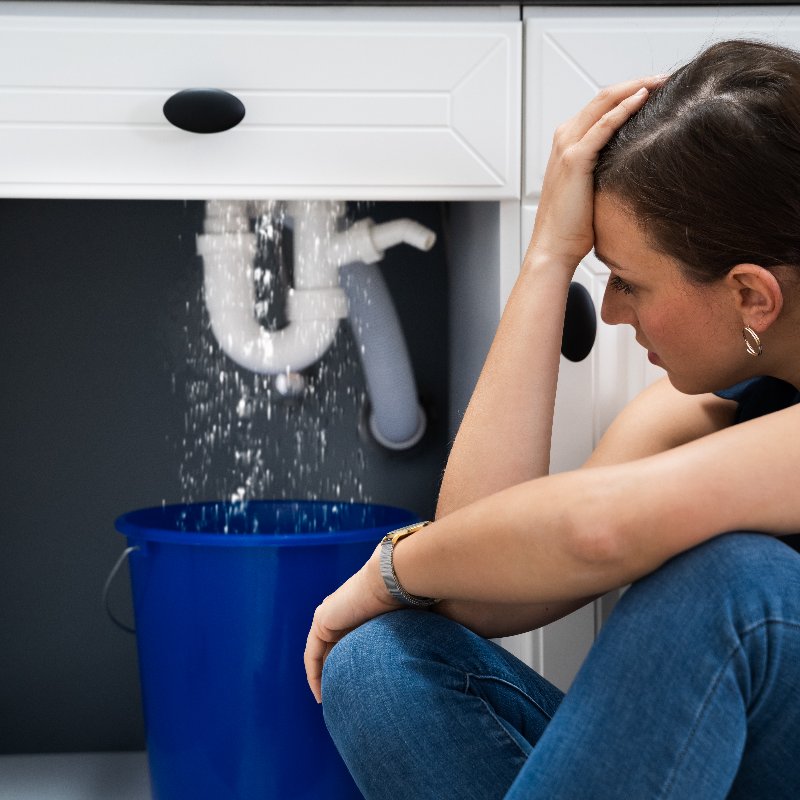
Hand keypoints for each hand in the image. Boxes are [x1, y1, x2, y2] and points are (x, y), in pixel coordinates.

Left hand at [304, 544, 401, 703]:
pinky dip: (314, 673)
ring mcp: (331, 615)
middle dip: (336, 675)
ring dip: (323, 677)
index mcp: (363, 612)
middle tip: (342, 702)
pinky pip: (312, 654)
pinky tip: (320, 693)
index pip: (351, 644)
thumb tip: (437, 662)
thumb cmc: (411, 598)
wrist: (395, 579)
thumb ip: (412, 639)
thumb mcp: (410, 625)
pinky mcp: (322, 620)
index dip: (353, 667)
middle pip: (334, 650)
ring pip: (322, 653)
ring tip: (329, 702)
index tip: (359, 691)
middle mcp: (345, 612)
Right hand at [524, 76, 664, 272]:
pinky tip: (643, 99)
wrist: (553, 247)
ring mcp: (567, 147)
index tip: (656, 90)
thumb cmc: (571, 227)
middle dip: (636, 83)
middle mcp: (564, 139)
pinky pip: (604, 125)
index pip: (600, 107)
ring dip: (634, 88)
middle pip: (603, 97)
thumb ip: (603, 170)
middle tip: (665, 79)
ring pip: (604, 103)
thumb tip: (632, 167)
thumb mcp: (590, 189)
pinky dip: (624, 108)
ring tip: (661, 82)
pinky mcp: (575, 159)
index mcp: (567, 144)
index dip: (628, 93)